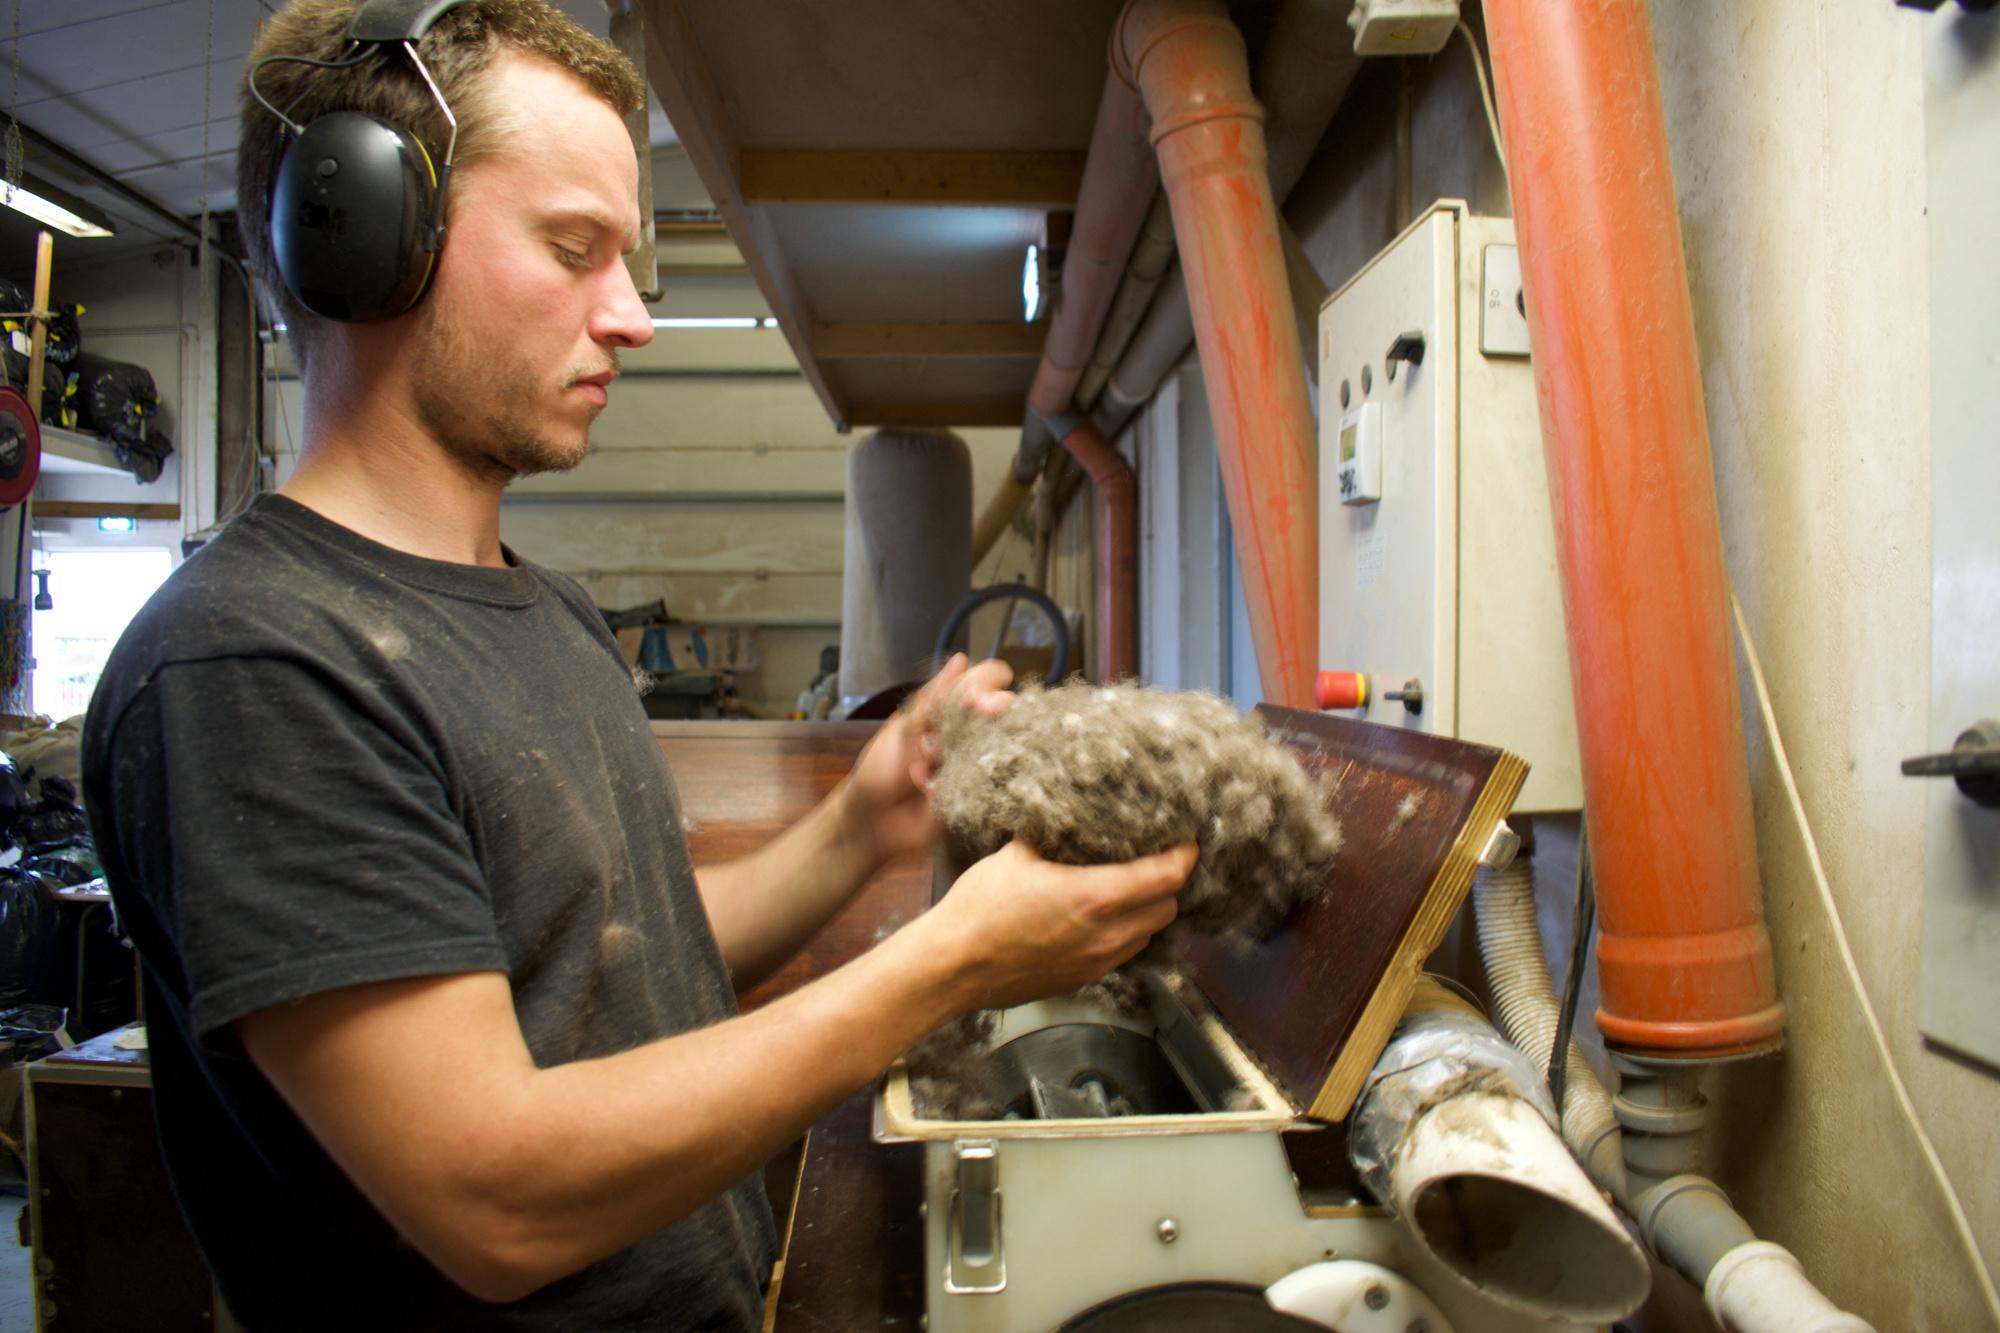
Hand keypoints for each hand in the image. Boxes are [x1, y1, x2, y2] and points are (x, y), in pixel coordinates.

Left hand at [840, 653, 1012, 863]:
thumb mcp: (900, 730)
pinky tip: (923, 788)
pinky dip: (948, 783)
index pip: (986, 681)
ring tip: (921, 766)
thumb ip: (933, 699)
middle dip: (979, 724)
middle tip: (946, 738)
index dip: (990, 686)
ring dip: (954, 755)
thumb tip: (961, 659)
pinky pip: (983, 783)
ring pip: (995, 748)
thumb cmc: (879, 771)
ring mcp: (976, 764)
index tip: (981, 704)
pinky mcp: (977, 795)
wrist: (871, 822)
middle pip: (1003, 713)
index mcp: (948, 710)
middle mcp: (968, 733)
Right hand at [925, 840, 1195, 1011]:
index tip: (1186, 839)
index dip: (1184, 855)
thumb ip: (1054, 837)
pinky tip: (1103, 919)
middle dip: (1168, 883)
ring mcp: (1097, 963)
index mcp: (1095, 896)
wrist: (952, 966)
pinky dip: (1125, 933)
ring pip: (1148, 934)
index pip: (1167, 876)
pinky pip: (1122, 953)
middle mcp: (1106, 934)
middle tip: (1157, 860)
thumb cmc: (978, 908)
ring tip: (1131, 889)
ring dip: (1148, 911)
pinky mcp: (1083, 980)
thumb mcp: (1016, 855)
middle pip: (1167, 907)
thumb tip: (1069, 816)